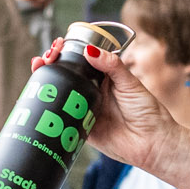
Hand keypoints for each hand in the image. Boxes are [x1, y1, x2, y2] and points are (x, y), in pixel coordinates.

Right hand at [35, 37, 180, 173]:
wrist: (152, 143)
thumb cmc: (148, 112)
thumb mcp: (130, 83)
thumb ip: (111, 66)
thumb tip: (89, 49)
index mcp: (103, 78)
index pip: (80, 60)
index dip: (66, 51)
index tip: (58, 45)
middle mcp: (91, 92)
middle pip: (65, 75)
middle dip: (50, 63)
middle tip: (45, 58)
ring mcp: (84, 109)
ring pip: (59, 94)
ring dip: (45, 82)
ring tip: (38, 69)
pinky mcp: (80, 128)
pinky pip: (61, 118)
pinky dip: (48, 109)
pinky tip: (37, 98)